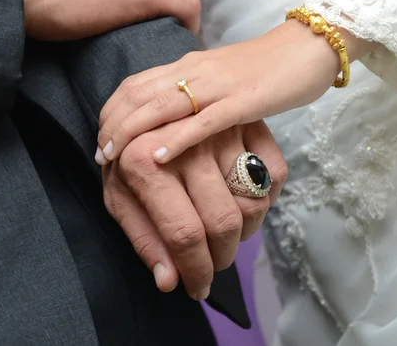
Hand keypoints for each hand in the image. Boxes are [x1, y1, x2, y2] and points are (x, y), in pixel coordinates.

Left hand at [97, 19, 377, 163]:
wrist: (308, 45)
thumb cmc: (265, 65)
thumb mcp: (220, 75)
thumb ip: (194, 89)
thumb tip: (169, 115)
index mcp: (188, 64)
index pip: (137, 83)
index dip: (113, 109)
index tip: (100, 134)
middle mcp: (195, 70)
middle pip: (140, 94)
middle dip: (113, 124)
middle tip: (98, 153)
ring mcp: (218, 85)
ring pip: (163, 105)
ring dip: (132, 131)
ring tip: (112, 157)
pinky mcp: (243, 101)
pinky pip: (204, 120)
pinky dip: (178, 138)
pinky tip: (159, 156)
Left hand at [102, 120, 286, 299]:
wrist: (144, 108)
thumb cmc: (128, 157)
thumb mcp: (119, 196)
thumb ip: (143, 238)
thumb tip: (169, 282)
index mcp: (145, 162)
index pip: (184, 233)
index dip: (197, 270)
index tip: (199, 288)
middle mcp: (187, 143)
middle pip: (225, 222)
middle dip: (222, 257)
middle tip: (213, 262)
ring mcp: (221, 129)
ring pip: (254, 201)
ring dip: (245, 231)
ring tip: (224, 232)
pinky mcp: (248, 122)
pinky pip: (276, 174)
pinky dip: (267, 198)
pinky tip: (244, 201)